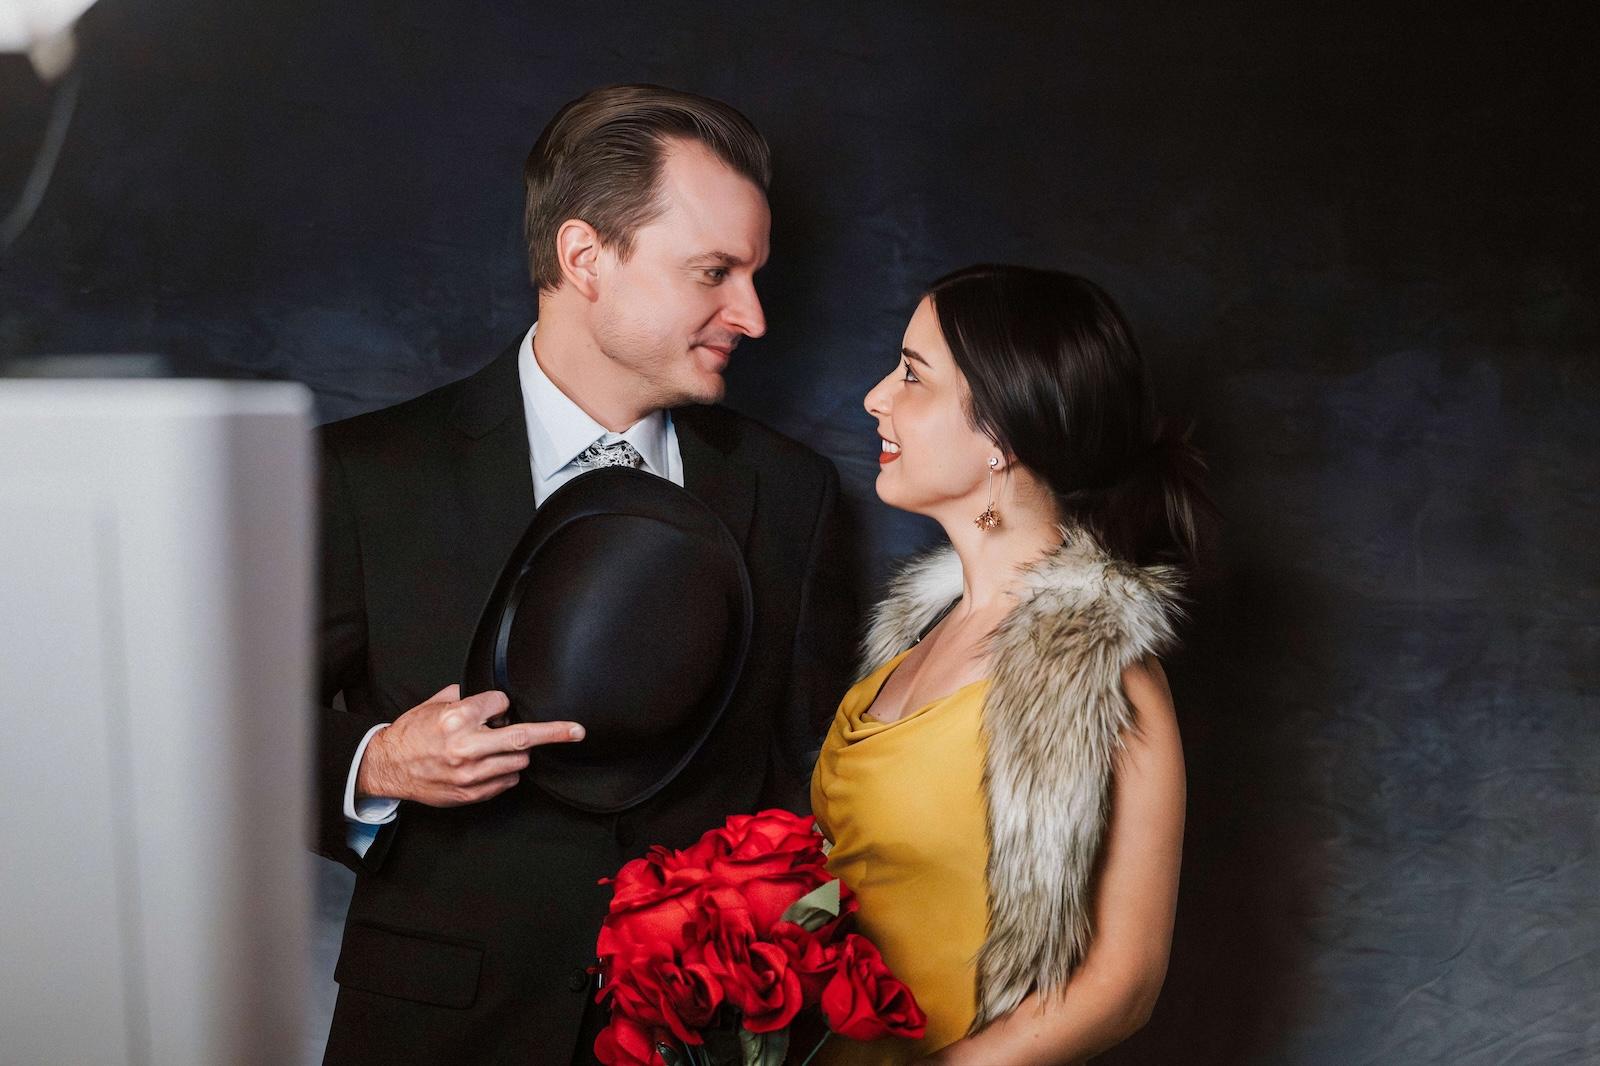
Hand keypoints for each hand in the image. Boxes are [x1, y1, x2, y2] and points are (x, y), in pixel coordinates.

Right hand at [355, 684, 583, 806]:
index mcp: (457, 719)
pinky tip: (490, 767)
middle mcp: (466, 747)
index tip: (494, 708)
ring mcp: (470, 774)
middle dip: (554, 733)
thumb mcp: (433, 704)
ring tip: (497, 749)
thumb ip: (465, 697)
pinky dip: (506, 773)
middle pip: (523, 738)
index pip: (501, 704)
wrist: (386, 768)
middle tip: (577, 731)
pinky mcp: (470, 794)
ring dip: (517, 754)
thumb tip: (493, 698)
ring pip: (518, 763)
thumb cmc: (410, 733)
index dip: (500, 705)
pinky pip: (506, 783)